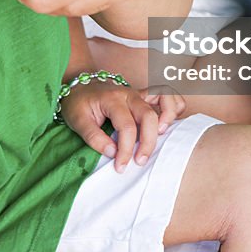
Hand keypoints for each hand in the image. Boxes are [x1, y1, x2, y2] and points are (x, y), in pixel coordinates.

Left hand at [60, 81, 183, 170]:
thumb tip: (112, 153)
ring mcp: (140, 93)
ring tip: (160, 135)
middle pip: (149, 116)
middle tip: (139, 161)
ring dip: (168, 117)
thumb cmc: (79, 103)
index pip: (127, 127)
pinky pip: (168, 95)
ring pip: (165, 97)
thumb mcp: (77, 121)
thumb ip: (94, 137)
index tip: (120, 166)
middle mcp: (130, 94)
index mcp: (113, 99)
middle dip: (148, 142)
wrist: (81, 85)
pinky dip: (173, 107)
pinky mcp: (145, 96)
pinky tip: (164, 124)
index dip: (125, 150)